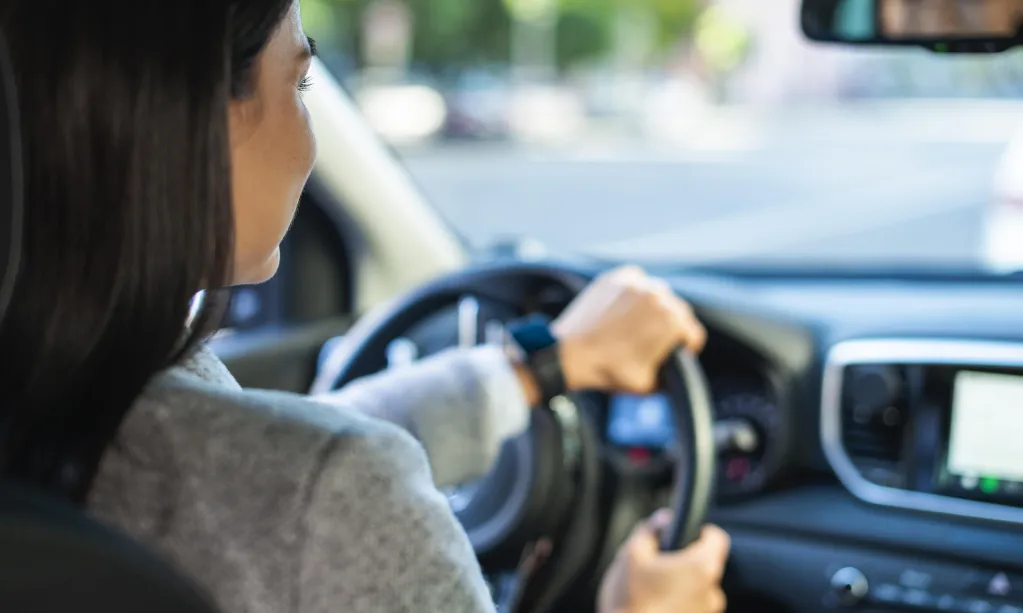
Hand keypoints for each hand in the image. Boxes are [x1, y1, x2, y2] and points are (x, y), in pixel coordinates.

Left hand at [553, 266, 705, 393]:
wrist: (570, 355)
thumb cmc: (610, 371)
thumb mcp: (649, 385)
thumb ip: (673, 376)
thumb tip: (679, 371)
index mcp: (672, 320)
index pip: (693, 333)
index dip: (687, 347)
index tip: (677, 353)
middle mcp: (659, 295)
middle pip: (677, 311)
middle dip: (670, 327)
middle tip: (652, 341)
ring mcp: (637, 283)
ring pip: (657, 295)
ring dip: (652, 308)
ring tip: (634, 326)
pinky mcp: (616, 277)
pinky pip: (636, 282)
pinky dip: (634, 293)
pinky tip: (622, 311)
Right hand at [598, 511, 729, 612]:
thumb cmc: (630, 601)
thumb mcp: (631, 554)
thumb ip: (650, 530)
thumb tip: (663, 518)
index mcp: (700, 567)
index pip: (717, 539)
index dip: (703, 531)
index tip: (689, 531)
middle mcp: (711, 592)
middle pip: (706, 565)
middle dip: (685, 561)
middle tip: (659, 564)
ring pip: (699, 590)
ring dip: (682, 586)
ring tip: (653, 591)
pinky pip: (692, 608)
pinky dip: (679, 605)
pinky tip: (656, 606)